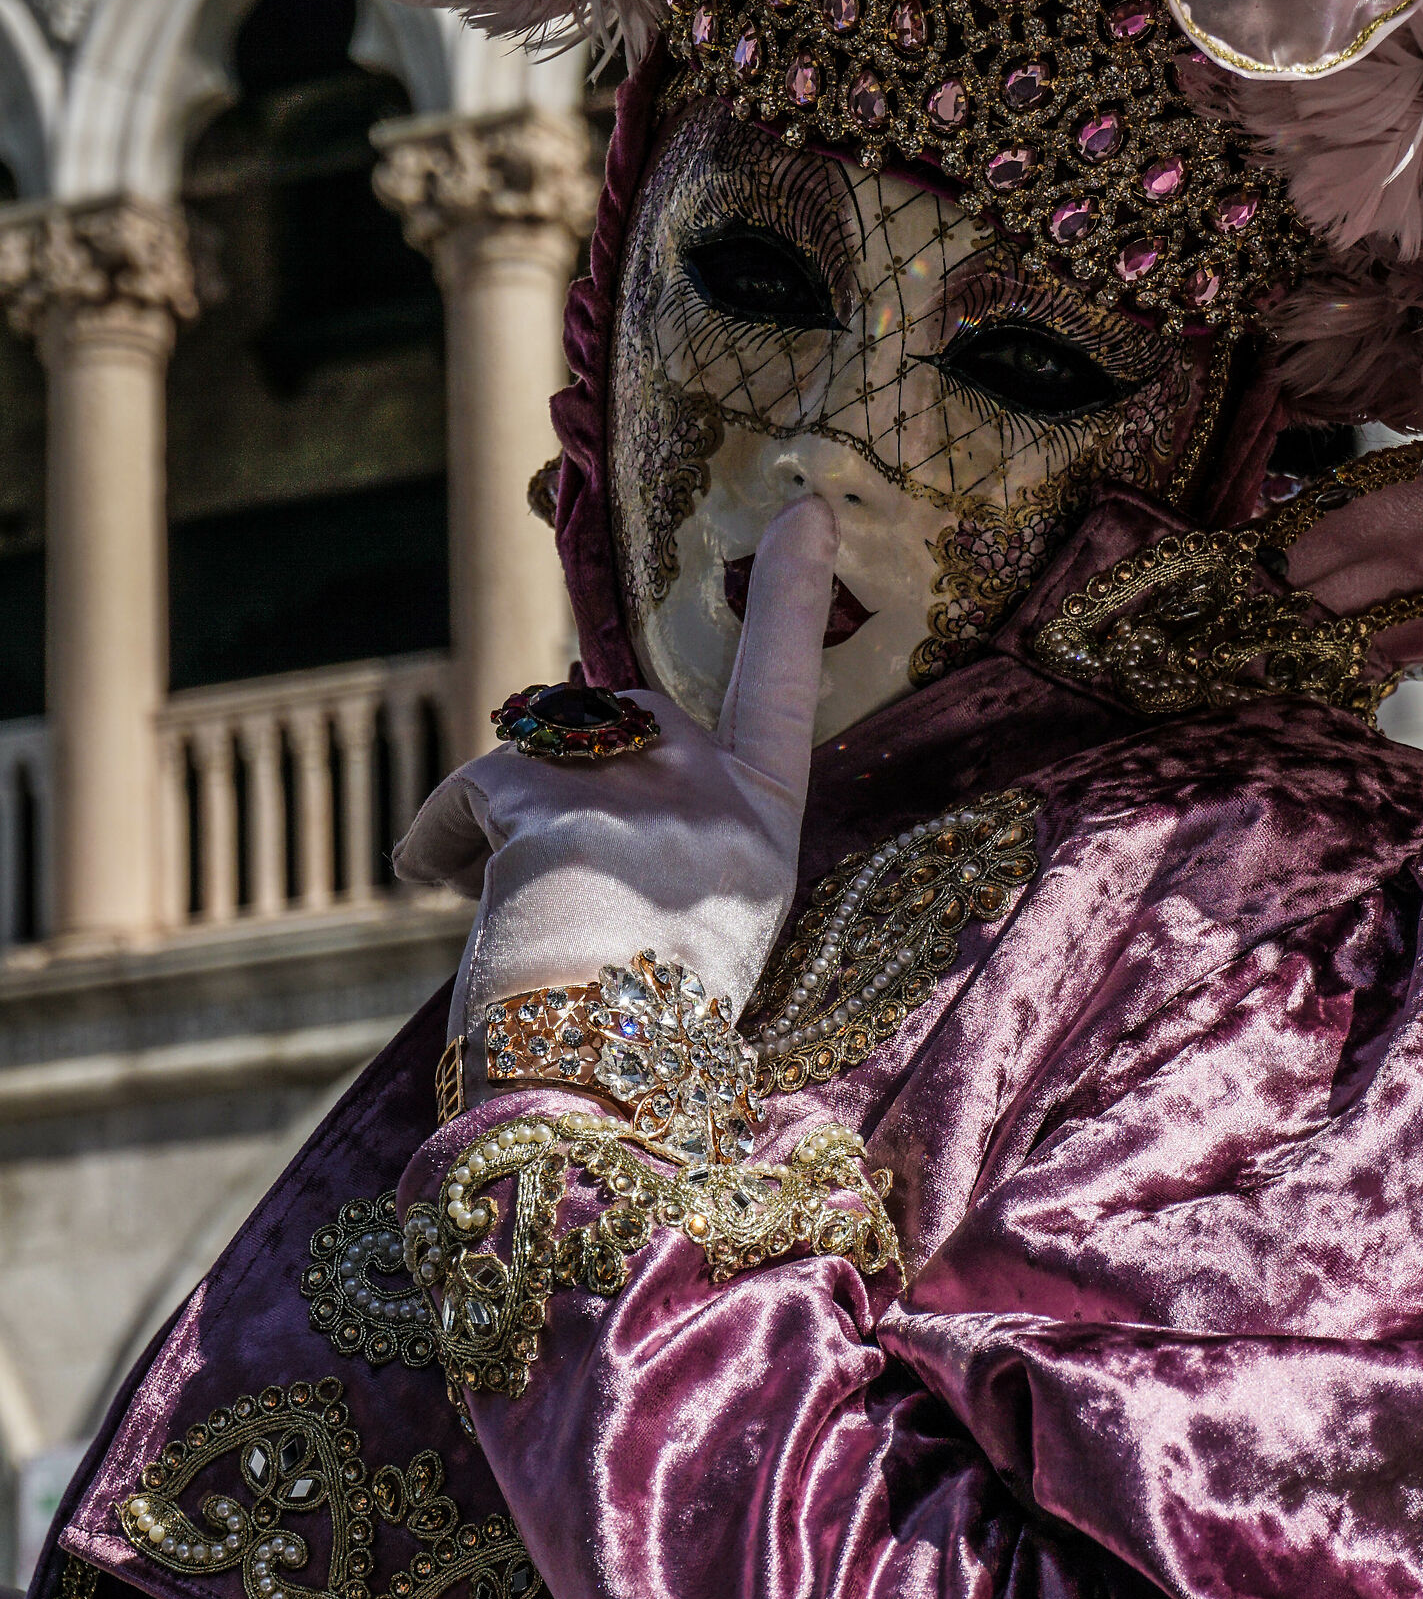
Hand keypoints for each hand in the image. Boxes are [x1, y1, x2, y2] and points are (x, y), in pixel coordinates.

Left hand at [394, 497, 838, 1041]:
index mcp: (765, 829)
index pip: (786, 693)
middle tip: (543, 858)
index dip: (794, 596)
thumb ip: (683, 833)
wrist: (595, 1093)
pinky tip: (441, 893)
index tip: (808, 504)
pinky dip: (439, 841)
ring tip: (505, 912)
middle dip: (573, 757)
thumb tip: (600, 762)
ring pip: (541, 746)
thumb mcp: (705, 921)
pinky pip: (471, 788)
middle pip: (629, 711)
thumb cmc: (642, 1032)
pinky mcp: (547, 798)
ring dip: (504, 814)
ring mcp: (636, 792)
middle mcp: (716, 795)